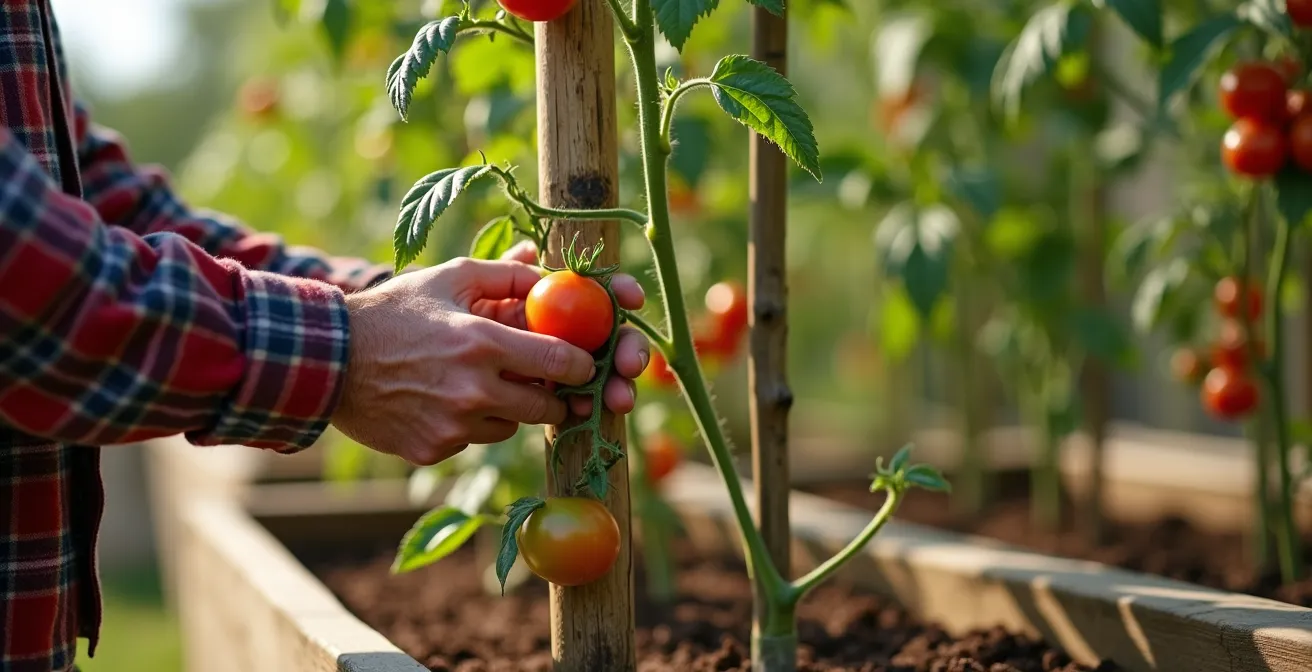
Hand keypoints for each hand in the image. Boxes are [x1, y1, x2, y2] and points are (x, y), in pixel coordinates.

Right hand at [331, 244, 649, 465]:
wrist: (329, 359)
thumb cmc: (393, 312)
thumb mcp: (447, 279)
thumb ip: (504, 274)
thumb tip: (545, 266)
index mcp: (482, 343)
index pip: (561, 362)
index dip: (580, 365)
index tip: (581, 362)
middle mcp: (474, 390)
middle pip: (547, 407)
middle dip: (555, 395)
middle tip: (549, 384)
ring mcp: (453, 425)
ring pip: (512, 426)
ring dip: (510, 409)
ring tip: (484, 384)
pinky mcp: (433, 449)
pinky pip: (472, 440)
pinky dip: (470, 424)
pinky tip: (445, 400)